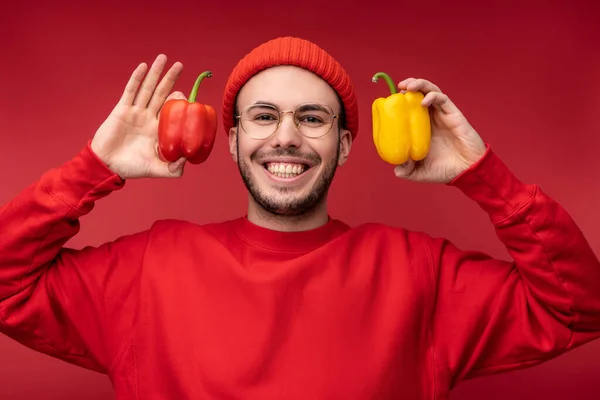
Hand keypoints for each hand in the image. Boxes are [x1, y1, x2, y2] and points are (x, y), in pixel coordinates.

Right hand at [90, 54, 187, 178]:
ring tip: (164, 58)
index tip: (189, 95)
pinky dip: (137, 78)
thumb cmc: (132, 168)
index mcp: (159, 129)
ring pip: (148, 88)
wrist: (107, 166)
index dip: (180, 102)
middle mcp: (148, 117)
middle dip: (171, 79)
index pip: (172, 111)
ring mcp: (135, 112)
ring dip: (156, 73)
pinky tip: (144, 67)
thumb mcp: (157, 169)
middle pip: (161, 93)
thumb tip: (187, 160)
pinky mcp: (122, 110)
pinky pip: (131, 91)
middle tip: (180, 65)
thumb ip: (173, 169)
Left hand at [393, 78, 486, 183]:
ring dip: (419, 84)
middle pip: (419, 94)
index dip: (399, 102)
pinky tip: (424, 101)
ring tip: (408, 86)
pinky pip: (442, 99)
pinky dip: (433, 96)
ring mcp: (442, 114)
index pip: (409, 108)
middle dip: (409, 86)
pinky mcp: (453, 114)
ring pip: (431, 91)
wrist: (467, 171)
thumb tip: (396, 168)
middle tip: (399, 87)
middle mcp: (431, 118)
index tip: (388, 101)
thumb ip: (406, 171)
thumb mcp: (419, 173)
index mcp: (421, 128)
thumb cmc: (444, 171)